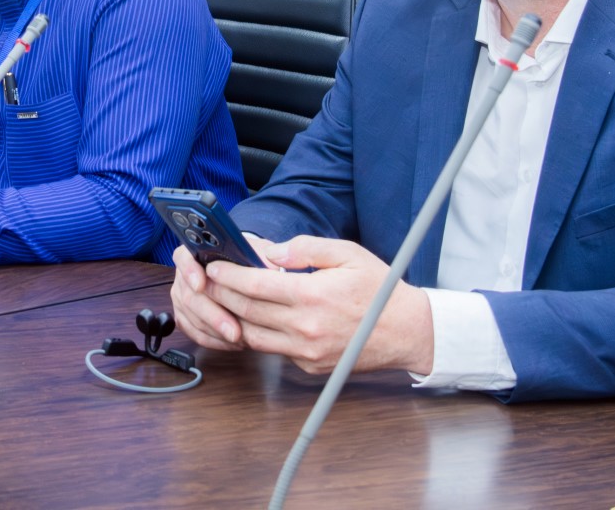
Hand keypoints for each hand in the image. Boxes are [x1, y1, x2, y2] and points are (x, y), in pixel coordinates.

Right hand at [170, 234, 280, 351]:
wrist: (245, 274)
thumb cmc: (250, 261)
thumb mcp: (258, 252)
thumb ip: (261, 254)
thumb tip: (273, 259)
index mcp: (197, 252)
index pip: (184, 257)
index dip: (190, 271)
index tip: (201, 284)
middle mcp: (185, 274)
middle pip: (189, 295)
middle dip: (213, 315)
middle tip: (233, 330)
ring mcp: (183, 296)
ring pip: (191, 317)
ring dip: (215, 331)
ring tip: (239, 339)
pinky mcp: (186, 317)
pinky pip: (194, 332)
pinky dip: (213, 340)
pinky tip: (232, 343)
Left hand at [199, 236, 433, 375]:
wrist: (408, 331)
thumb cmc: (379, 289)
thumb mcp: (347, 254)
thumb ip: (304, 248)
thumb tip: (269, 252)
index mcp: (312, 296)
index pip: (254, 286)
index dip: (227, 275)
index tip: (213, 266)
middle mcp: (305, 328)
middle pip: (245, 312)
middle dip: (220, 294)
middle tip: (207, 280)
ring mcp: (306, 352)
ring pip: (252, 337)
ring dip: (232, 318)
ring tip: (221, 299)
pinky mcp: (309, 367)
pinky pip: (273, 350)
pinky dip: (257, 334)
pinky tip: (250, 318)